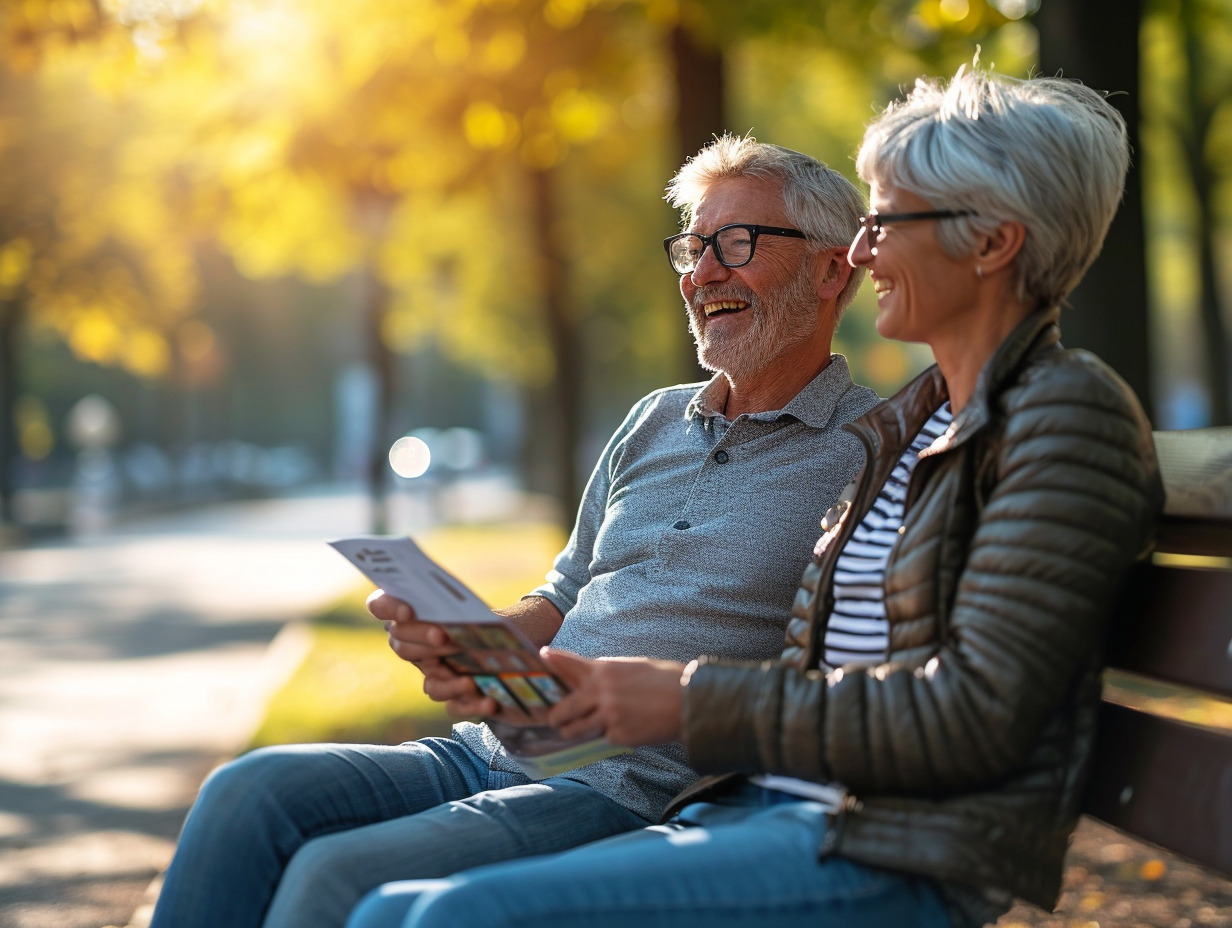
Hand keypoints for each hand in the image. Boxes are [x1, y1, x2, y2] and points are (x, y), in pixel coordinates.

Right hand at [366, 590, 496, 718]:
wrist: (520, 649)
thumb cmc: (493, 620)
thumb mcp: (480, 608)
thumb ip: (465, 607)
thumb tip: (472, 615)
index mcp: (416, 616)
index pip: (381, 606)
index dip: (388, 608)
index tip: (407, 612)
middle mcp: (417, 646)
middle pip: (402, 646)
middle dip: (422, 639)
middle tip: (443, 636)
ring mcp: (435, 674)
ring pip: (430, 684)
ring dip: (449, 684)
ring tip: (471, 682)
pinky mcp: (455, 698)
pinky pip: (456, 707)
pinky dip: (473, 705)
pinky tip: (491, 702)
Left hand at [542, 649, 685, 746]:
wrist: (689, 700)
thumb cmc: (664, 680)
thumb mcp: (632, 667)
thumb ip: (606, 674)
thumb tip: (587, 681)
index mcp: (604, 670)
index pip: (569, 664)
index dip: (553, 661)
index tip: (542, 656)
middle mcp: (602, 691)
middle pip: (564, 708)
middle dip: (556, 716)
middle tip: (553, 719)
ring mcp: (609, 715)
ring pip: (576, 729)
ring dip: (573, 731)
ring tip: (572, 732)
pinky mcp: (619, 735)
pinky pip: (604, 737)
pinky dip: (611, 735)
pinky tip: (626, 728)